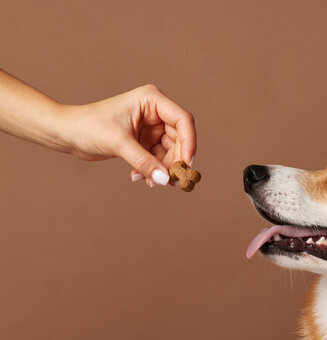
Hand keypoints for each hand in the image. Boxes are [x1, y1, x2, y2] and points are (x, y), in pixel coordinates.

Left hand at [58, 84, 195, 186]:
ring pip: (169, 151)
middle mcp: (154, 111)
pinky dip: (152, 169)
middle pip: (179, 138)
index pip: (182, 120)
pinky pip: (157, 157)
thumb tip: (165, 180)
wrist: (66, 134)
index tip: (187, 164)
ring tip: (151, 182)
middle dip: (174, 161)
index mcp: (152, 100)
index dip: (189, 142)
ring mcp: (150, 126)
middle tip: (171, 181)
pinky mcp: (143, 139)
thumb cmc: (88, 127)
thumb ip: (144, 161)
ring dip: (162, 168)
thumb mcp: (119, 144)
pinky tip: (139, 177)